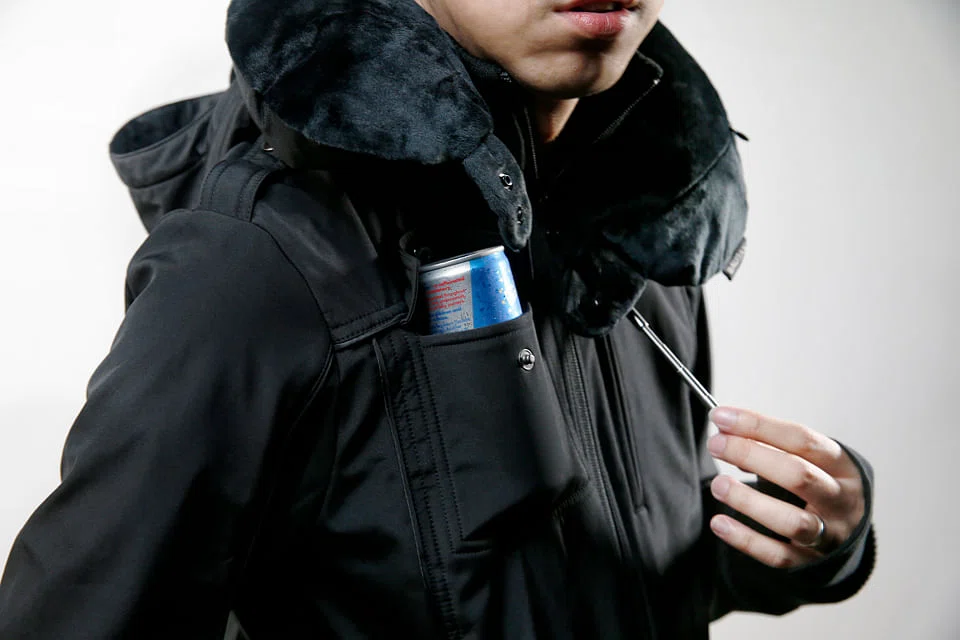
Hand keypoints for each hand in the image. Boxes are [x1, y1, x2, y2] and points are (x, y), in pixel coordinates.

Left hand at [706, 407, 865, 568]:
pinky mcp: (810, 563)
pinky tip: (719, 523)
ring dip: (750, 501)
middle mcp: (840, 501)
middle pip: (799, 475)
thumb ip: (769, 448)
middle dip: (752, 455)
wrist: (846, 532)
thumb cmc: (817, 484)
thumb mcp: (806, 460)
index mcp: (841, 467)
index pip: (801, 439)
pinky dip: (746, 540)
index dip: (759, 425)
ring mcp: (829, 535)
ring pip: (792, 521)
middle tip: (715, 444)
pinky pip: (777, 555)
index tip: (720, 416)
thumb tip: (726, 435)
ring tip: (718, 485)